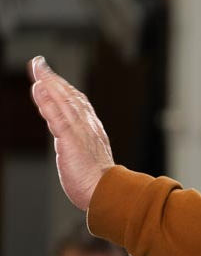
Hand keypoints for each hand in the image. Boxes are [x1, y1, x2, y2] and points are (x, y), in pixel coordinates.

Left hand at [28, 56, 114, 210]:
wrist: (108, 193)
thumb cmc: (97, 181)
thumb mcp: (86, 157)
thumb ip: (79, 144)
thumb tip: (69, 135)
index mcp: (91, 129)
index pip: (76, 102)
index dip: (63, 87)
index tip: (50, 76)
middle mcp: (87, 126)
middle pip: (69, 96)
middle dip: (53, 78)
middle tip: (38, 63)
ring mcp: (80, 132)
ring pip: (64, 102)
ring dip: (50, 83)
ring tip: (37, 69)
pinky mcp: (72, 140)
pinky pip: (58, 117)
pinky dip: (48, 101)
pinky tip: (38, 89)